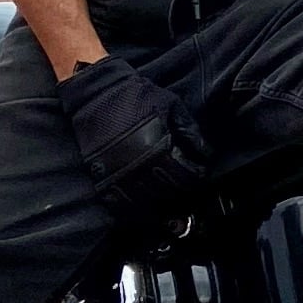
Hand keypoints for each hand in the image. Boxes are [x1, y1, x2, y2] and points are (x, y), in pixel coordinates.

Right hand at [57, 56, 205, 230]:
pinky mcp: (102, 179)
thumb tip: (205, 152)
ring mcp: (119, 175)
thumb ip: (189, 130)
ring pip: (146, 203)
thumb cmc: (134, 96)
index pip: (186, 176)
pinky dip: (134, 208)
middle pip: (168, 192)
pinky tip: (143, 203)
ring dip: (159, 202)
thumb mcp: (170, 105)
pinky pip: (120, 204)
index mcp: (159, 149)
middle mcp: (139, 166)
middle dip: (181, 190)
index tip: (199, 173)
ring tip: (166, 195)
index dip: (196, 176)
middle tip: (185, 185)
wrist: (96, 94)